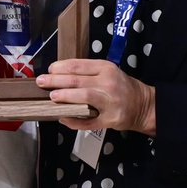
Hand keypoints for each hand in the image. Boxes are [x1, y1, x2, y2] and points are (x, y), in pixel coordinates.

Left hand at [37, 59, 155, 135]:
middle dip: (56, 81)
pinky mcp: (111, 119)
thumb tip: (59, 75)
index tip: (49, 70)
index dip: (61, 67)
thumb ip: (88, 73)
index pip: (78, 65)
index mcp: (106, 68)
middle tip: (42, 82)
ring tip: (52, 97)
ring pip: (84, 97)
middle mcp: (108, 83)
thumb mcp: (108, 72)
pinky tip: (64, 118)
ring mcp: (110, 102)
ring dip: (66, 96)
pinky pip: (89, 121)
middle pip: (77, 80)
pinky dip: (75, 121)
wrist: (144, 105)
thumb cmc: (121, 86)